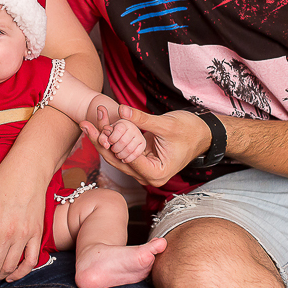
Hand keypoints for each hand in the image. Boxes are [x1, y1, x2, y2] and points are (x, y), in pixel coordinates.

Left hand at [81, 105, 211, 187]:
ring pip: (117, 156)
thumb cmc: (190, 131)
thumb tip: (121, 110)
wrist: (203, 133)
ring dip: (103, 139)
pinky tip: (100, 125)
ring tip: (87, 122)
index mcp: (155, 173)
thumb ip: (142, 119)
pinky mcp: (142, 160)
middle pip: (117, 159)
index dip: (108, 143)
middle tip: (84, 123)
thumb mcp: (165, 124)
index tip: (94, 127)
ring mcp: (143, 169)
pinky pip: (123, 151)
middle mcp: (147, 176)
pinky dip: (113, 138)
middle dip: (100, 141)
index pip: (125, 159)